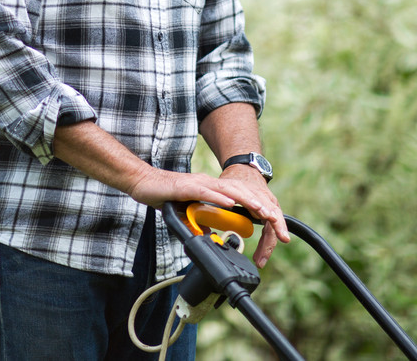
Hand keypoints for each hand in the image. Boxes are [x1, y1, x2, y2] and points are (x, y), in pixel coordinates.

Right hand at [122, 163, 289, 266]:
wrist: (142, 183)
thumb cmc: (162, 195)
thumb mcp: (185, 211)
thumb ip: (198, 219)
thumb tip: (208, 232)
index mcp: (209, 189)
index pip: (237, 196)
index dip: (254, 205)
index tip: (269, 217)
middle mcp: (207, 184)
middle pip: (238, 192)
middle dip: (258, 204)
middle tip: (274, 217)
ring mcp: (198, 184)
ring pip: (228, 191)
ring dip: (246, 201)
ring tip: (262, 210)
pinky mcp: (186, 187)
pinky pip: (207, 193)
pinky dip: (221, 198)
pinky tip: (233, 204)